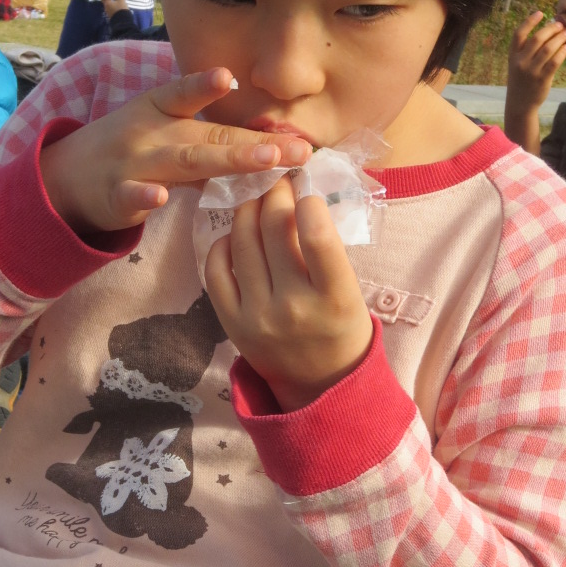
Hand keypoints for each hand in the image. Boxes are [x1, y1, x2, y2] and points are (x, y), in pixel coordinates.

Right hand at [41, 69, 310, 235]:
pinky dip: (144, 196)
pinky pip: (132, 196)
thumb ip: (208, 135)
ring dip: (225, 161)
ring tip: (262, 160)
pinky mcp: (116, 196)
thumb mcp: (163, 130)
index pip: (186, 94)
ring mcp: (134, 163)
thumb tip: (273, 141)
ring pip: (183, 163)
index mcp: (161, 109)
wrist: (68, 178)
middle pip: (206, 136)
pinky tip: (159, 197)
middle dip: (252, 142)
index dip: (205, 85)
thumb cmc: (130, 149)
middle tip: (295, 148)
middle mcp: (150, 131)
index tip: (232, 78)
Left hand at [100, 0, 128, 15]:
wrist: (123, 22)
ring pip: (109, 5)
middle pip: (107, 1)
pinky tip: (119, 5)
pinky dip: (114, 6)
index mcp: (107, 3)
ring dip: (113, 2)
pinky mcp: (112, 16)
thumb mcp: (121, 0)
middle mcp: (106, 8)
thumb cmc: (121, 9)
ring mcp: (108, 12)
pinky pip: (112, 9)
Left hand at [205, 176, 373, 410]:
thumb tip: (298, 195)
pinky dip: (223, 244)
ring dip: (248, 210)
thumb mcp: (349, 290)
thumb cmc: (340, 327)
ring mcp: (258, 317)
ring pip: (243, 244)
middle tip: (277, 180)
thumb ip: (325, 251)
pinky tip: (234, 234)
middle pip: (274, 230)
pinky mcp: (232, 324)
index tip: (306, 191)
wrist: (320, 385)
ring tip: (255, 198)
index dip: (308, 203)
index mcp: (335, 299)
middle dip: (275, 193)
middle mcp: (294, 308)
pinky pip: (216, 272)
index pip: (318, 238)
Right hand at [507, 10, 565, 108]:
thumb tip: (548, 30)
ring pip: (547, 49)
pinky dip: (561, 53)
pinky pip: (554, 63)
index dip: (530, 21)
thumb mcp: (517, 63)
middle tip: (560, 25)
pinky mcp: (542, 79)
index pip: (519, 34)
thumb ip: (527, 49)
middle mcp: (520, 62)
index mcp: (513, 55)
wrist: (520, 103)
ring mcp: (531, 71)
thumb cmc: (521, 79)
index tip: (541, 13)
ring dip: (559, 39)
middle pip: (536, 39)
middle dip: (551, 29)